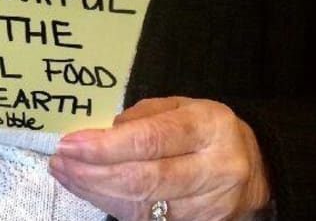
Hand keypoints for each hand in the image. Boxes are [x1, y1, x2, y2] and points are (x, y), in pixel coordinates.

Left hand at [49, 97, 270, 219]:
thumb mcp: (182, 105)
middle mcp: (214, 169)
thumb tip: (102, 133)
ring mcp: (209, 207)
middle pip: (144, 179)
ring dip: (96, 191)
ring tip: (65, 174)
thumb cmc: (207, 128)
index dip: (106, 146)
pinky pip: (148, 220)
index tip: (70, 143)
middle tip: (60, 161)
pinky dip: (113, 205)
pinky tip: (89, 190)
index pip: (151, 140)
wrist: (256, 166)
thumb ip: (143, 116)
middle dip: (93, 172)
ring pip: (143, 206)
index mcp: (208, 127)